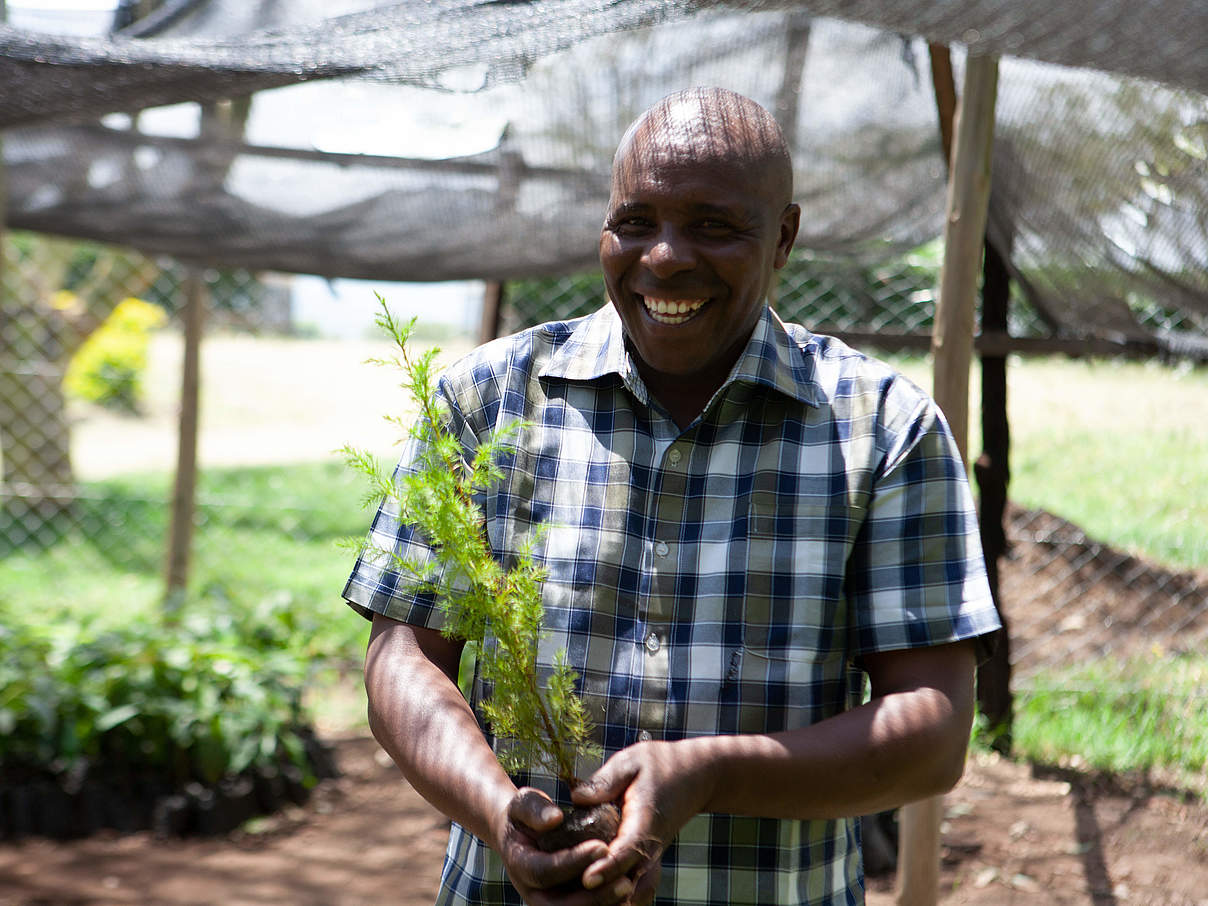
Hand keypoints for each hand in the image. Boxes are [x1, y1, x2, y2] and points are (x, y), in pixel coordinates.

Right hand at [493, 787, 635, 905]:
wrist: (520, 833)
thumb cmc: (526, 813)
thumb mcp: (524, 803)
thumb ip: (535, 808)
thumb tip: (554, 819)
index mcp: (519, 865)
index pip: (544, 871)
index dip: (573, 862)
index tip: (602, 847)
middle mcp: (531, 892)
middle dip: (594, 898)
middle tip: (625, 883)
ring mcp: (546, 903)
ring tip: (629, 892)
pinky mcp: (562, 905)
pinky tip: (628, 898)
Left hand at [572, 739, 716, 905]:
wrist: (697, 776)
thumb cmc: (660, 765)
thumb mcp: (631, 762)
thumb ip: (605, 780)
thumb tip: (577, 798)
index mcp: (646, 820)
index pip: (629, 850)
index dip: (609, 866)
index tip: (588, 879)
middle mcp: (651, 846)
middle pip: (631, 882)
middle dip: (605, 892)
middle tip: (574, 896)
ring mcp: (650, 858)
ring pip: (635, 893)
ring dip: (612, 899)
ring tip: (580, 900)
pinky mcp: (645, 862)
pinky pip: (634, 889)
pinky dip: (618, 897)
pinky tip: (592, 898)